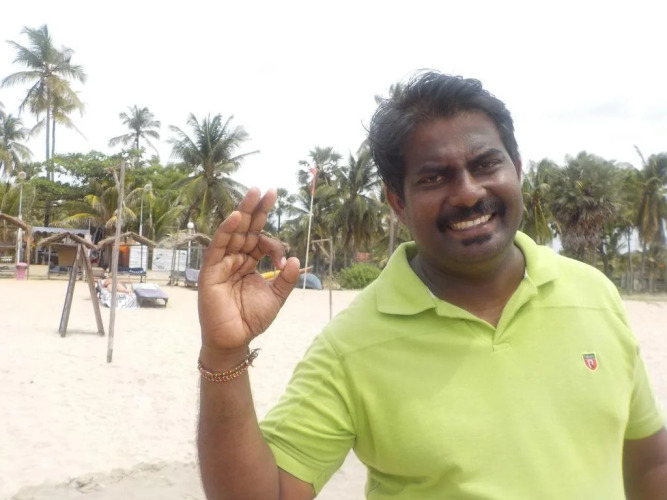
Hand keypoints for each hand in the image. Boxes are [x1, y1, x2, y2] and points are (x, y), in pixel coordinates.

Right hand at [198, 188, 299, 356]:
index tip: (283, 257)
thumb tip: (295, 258)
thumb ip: (285, 279)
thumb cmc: (251, 319)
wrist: (234, 340)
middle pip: (247, 228)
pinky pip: (218, 247)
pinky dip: (226, 231)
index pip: (260, 239)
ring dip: (243, 212)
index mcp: (249, 262)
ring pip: (233, 232)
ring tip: (254, 192)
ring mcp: (222, 263)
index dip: (273, 241)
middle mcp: (235, 258)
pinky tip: (236, 217)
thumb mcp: (275, 297)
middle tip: (269, 190)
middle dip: (257, 209)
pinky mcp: (211, 271)